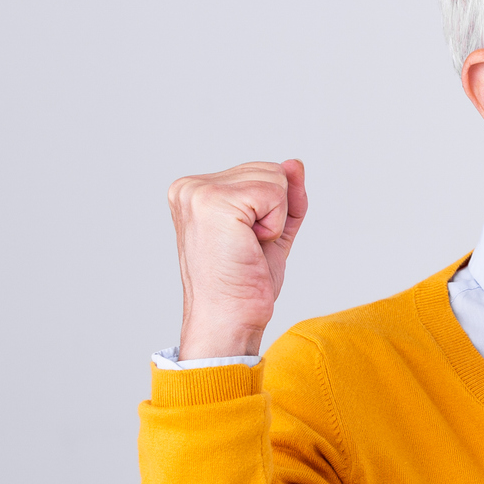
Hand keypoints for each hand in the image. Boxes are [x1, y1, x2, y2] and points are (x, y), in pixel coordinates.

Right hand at [167, 159, 306, 358]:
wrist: (229, 320)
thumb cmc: (243, 284)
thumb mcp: (271, 230)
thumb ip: (284, 196)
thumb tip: (294, 163)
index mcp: (195, 192)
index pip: (260, 172)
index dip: (271, 210)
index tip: (245, 242)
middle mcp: (190, 187)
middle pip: (270, 170)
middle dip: (274, 213)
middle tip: (247, 248)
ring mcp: (198, 192)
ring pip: (275, 178)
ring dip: (274, 220)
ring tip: (246, 248)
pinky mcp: (214, 201)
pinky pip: (275, 194)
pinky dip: (274, 225)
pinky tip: (249, 246)